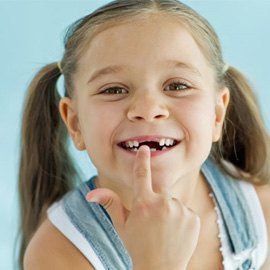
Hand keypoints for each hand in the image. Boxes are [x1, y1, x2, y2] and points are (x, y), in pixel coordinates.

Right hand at [86, 145, 199, 269]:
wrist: (160, 269)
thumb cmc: (137, 246)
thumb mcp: (121, 225)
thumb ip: (110, 203)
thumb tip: (89, 193)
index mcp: (142, 202)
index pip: (141, 173)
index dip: (142, 159)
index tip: (144, 148)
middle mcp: (162, 203)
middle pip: (160, 192)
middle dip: (157, 202)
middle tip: (154, 222)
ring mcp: (179, 209)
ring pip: (174, 202)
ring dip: (169, 211)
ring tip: (165, 230)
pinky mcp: (192, 217)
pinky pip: (186, 211)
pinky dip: (182, 219)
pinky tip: (176, 233)